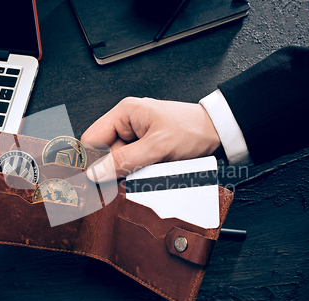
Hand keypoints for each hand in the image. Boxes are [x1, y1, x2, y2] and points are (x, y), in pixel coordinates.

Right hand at [81, 97, 220, 181]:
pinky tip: (152, 171)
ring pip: (119, 161)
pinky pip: (132, 164)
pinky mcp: (145, 147)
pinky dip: (139, 172)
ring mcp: (136, 136)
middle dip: (115, 168)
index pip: (92, 138)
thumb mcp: (157, 147)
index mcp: (124, 113)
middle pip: (105, 153)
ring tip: (149, 170)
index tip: (94, 180)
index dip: (91, 160)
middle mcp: (127, 122)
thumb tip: (96, 173)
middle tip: (131, 176)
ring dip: (129, 172)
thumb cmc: (192, 129)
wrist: (217, 133)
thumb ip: (124, 160)